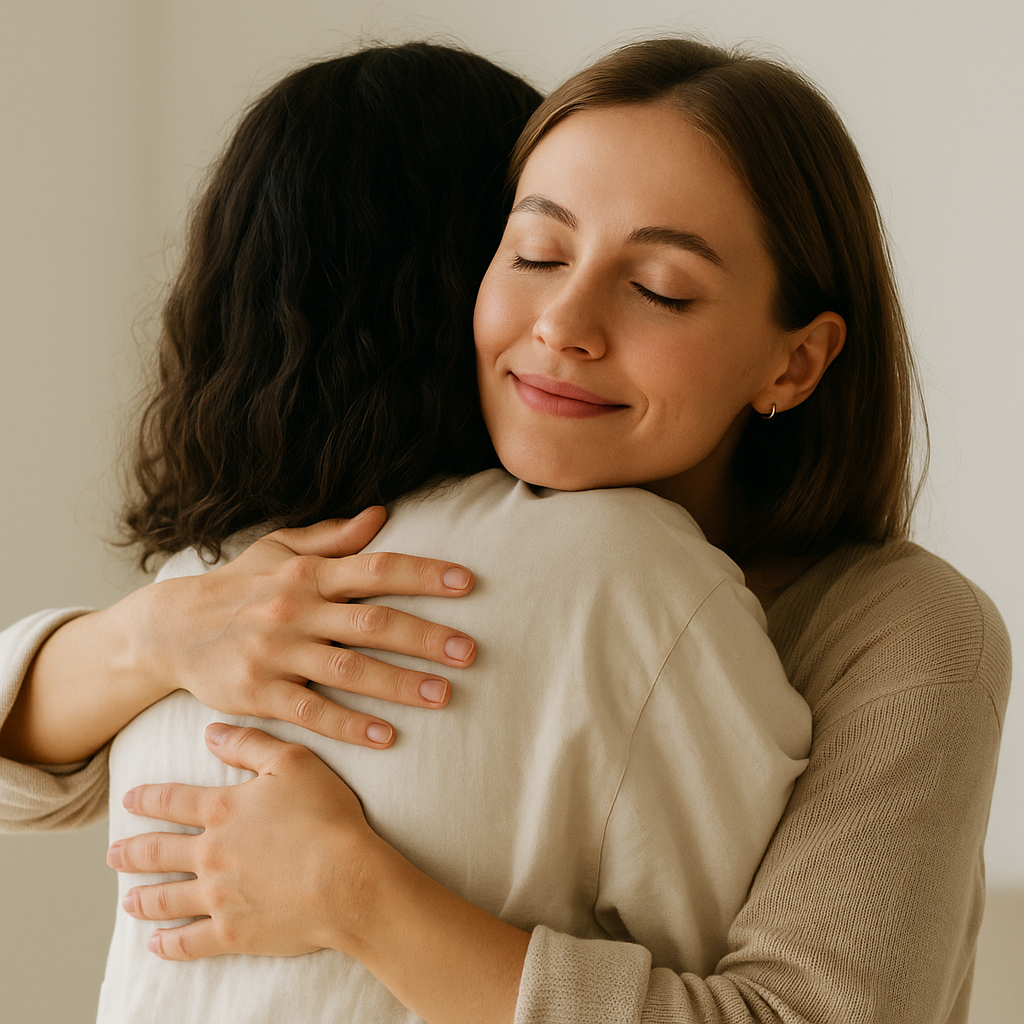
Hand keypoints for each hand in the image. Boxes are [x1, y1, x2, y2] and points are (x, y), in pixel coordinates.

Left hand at [108, 723, 376, 959]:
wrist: (345, 879)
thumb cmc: (326, 816)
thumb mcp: (294, 762)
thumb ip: (250, 745)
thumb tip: (211, 733)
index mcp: (223, 810)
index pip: (174, 801)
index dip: (148, 799)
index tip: (128, 801)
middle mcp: (211, 853)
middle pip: (160, 852)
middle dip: (133, 852)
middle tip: (112, 855)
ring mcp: (218, 896)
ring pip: (167, 897)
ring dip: (143, 898)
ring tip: (127, 900)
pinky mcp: (233, 933)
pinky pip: (189, 941)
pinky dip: (168, 944)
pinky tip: (156, 943)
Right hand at [137, 507, 477, 747]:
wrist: (169, 629)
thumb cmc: (237, 585)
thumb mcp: (279, 549)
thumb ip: (333, 537)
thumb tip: (381, 514)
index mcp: (308, 573)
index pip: (377, 568)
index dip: (423, 575)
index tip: (467, 583)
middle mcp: (296, 609)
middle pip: (373, 622)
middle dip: (426, 636)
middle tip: (470, 651)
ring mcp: (277, 652)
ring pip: (348, 669)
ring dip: (399, 683)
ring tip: (444, 694)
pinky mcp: (258, 693)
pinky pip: (311, 712)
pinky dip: (349, 724)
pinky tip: (385, 736)